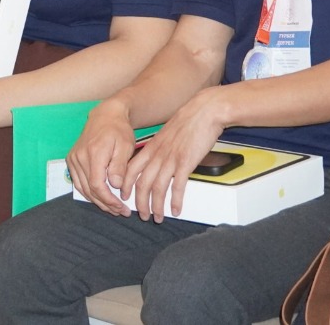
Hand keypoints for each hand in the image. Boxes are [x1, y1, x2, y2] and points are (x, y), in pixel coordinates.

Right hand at [67, 101, 141, 216]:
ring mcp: (73, 158)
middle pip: (90, 189)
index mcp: (94, 153)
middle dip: (105, 204)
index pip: (97, 185)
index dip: (109, 200)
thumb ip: (119, 166)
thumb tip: (115, 186)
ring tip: (113, 208)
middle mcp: (80, 157)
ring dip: (97, 201)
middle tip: (121, 212)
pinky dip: (89, 192)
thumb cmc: (118, 130)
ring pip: (83, 188)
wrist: (105, 115)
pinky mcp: (71, 159)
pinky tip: (101, 198)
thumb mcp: (125, 146)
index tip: (122, 208)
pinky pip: (78, 182)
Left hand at [123, 88, 227, 221]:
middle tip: (142, 215)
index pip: (131, 170)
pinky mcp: (186, 162)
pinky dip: (176, 200)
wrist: (204, 111)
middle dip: (140, 203)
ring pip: (157, 188)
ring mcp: (171, 159)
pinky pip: (178, 186)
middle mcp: (157, 155)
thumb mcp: (166, 134)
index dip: (126, 187)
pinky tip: (176, 210)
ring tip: (158, 218)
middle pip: (142, 183)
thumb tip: (155, 160)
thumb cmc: (187, 122)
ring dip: (156, 206)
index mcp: (151, 147)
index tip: (125, 198)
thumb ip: (159, 148)